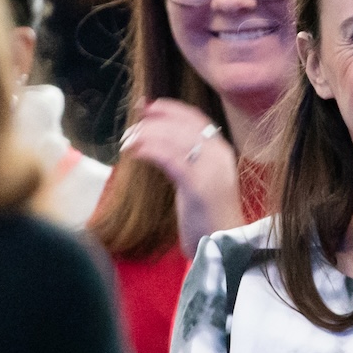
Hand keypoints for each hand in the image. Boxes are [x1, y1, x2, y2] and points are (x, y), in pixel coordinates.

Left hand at [120, 98, 244, 256]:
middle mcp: (219, 155)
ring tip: (128, 140)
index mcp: (222, 151)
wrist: (224, 247)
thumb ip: (187, 160)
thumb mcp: (201, 180)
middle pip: (182, 125)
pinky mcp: (197, 186)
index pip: (195, 118)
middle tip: (131, 125)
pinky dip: (149, 150)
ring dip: (146, 134)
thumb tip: (160, 143)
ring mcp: (210, 169)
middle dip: (153, 121)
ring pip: (174, 138)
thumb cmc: (208, 217)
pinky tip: (135, 153)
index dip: (170, 108)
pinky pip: (169, 158)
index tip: (148, 105)